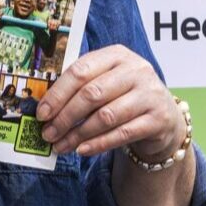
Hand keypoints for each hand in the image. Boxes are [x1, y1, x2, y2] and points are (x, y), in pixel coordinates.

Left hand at [35, 45, 181, 157]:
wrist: (164, 116)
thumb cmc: (125, 97)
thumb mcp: (106, 83)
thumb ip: (81, 88)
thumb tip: (46, 109)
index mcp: (117, 55)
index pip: (80, 71)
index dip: (57, 94)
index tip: (41, 113)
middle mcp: (136, 70)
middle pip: (91, 94)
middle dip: (65, 117)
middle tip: (48, 133)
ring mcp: (150, 93)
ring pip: (106, 116)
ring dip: (78, 134)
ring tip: (61, 145)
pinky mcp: (158, 118)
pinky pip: (122, 133)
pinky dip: (98, 144)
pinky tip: (81, 150)